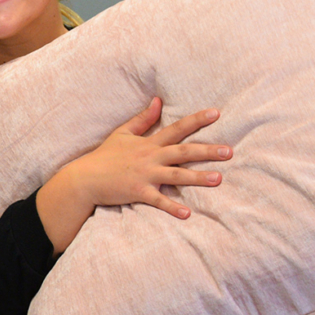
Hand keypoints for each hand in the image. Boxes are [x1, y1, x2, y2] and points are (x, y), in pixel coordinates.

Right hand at [37, 98, 229, 251]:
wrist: (85, 178)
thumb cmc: (105, 156)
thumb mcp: (122, 133)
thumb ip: (142, 118)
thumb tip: (158, 100)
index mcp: (148, 143)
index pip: (177, 128)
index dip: (197, 120)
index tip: (216, 113)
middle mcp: (150, 157)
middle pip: (183, 152)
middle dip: (207, 151)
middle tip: (229, 152)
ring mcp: (145, 175)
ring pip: (176, 175)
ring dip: (198, 178)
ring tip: (219, 179)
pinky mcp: (138, 192)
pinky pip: (158, 201)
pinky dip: (172, 207)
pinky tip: (187, 214)